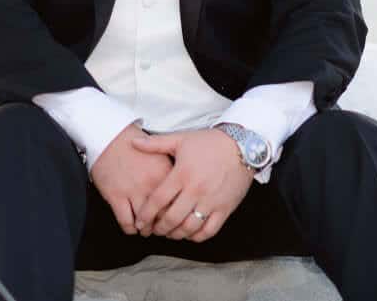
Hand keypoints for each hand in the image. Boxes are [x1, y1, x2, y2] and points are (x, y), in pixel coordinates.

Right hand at [90, 124, 174, 235]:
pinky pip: (126, 221)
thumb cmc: (136, 145)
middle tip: (163, 229)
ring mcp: (133, 191)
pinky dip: (130, 228)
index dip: (179, 213)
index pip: (179, 201)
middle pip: (164, 215)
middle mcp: (151, 184)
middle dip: (164, 226)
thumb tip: (184, 189)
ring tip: (147, 229)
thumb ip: (173, 171)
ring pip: (145, 222)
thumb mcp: (161, 153)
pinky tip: (132, 227)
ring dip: (147, 229)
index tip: (177, 218)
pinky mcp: (116, 196)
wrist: (110, 138)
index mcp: (166, 173)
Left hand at [130, 128, 254, 241]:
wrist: (243, 145)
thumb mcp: (182, 139)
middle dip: (158, 228)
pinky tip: (190, 233)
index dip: (145, 215)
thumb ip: (156, 144)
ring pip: (189, 228)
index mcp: (182, 174)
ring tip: (170, 232)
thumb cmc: (210, 142)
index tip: (139, 221)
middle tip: (153, 230)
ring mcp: (211, 201)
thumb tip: (133, 143)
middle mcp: (195, 190)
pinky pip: (209, 230)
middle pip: (171, 219)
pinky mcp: (225, 208)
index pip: (157, 201)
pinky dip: (197, 237)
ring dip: (176, 234)